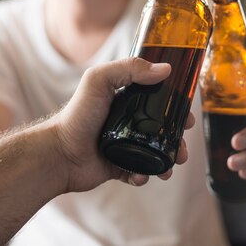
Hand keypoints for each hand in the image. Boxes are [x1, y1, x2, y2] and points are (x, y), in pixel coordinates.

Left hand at [50, 57, 194, 191]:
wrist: (58, 154)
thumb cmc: (76, 115)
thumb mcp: (99, 80)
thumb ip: (129, 69)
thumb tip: (165, 69)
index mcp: (125, 100)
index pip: (157, 100)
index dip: (175, 107)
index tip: (188, 114)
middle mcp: (127, 122)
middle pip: (162, 129)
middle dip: (178, 139)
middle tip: (184, 145)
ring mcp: (123, 145)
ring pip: (155, 153)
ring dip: (168, 160)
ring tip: (172, 166)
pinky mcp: (118, 167)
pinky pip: (139, 173)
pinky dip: (146, 176)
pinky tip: (143, 176)